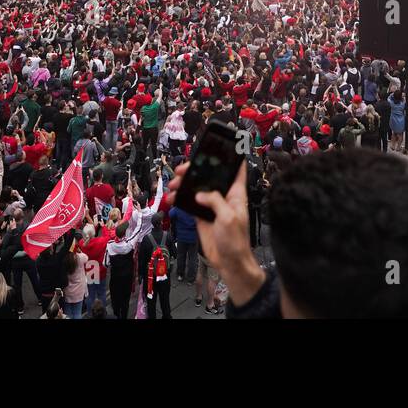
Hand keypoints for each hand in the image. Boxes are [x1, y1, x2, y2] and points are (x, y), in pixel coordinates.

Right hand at [167, 160, 262, 305]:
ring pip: (196, 188)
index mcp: (235, 194)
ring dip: (183, 184)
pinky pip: (188, 203)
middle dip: (195, 170)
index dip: (231, 157)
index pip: (236, 170)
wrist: (229, 262)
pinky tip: (172, 199)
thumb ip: (215, 201)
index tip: (222, 145)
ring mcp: (211, 205)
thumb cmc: (235, 240)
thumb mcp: (228, 217)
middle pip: (209, 176)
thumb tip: (200, 193)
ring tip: (173, 185)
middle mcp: (223, 196)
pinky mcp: (201, 216)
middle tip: (181, 170)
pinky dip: (179, 199)